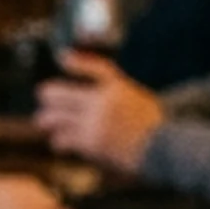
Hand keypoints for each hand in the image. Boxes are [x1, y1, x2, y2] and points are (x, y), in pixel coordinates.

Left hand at [37, 49, 164, 171]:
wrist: (166, 151)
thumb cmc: (156, 130)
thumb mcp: (140, 102)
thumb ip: (117, 96)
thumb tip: (92, 95)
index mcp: (119, 88)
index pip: (94, 68)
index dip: (77, 62)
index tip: (63, 57)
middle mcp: (103, 101)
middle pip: (60, 92)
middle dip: (48, 95)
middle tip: (43, 96)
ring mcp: (95, 121)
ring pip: (54, 117)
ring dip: (46, 119)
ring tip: (43, 121)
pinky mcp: (91, 142)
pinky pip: (64, 139)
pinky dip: (59, 141)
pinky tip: (58, 142)